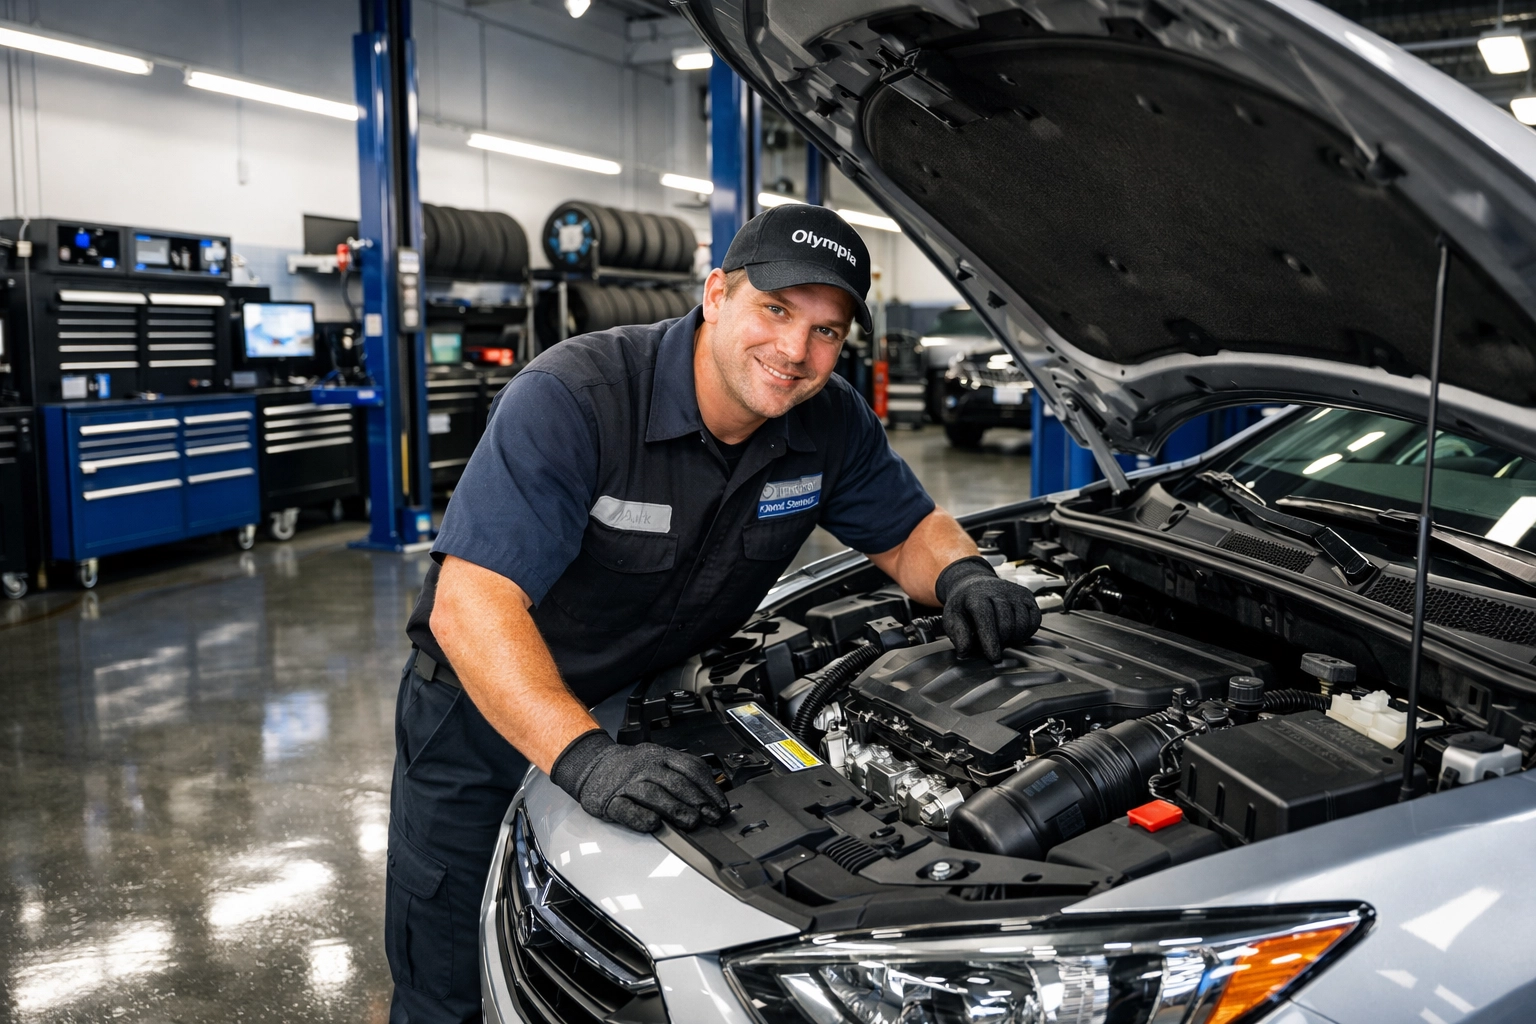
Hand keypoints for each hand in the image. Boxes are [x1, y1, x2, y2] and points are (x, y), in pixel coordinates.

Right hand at [550, 730, 729, 832]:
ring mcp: (627, 783)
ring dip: (675, 809)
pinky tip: (655, 824)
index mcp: (659, 756)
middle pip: (675, 782)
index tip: (720, 805)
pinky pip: (627, 809)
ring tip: (692, 822)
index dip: (709, 788)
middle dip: (697, 801)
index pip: (690, 769)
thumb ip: (681, 771)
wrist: (592, 765)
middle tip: (711, 816)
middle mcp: (644, 767)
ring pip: (654, 794)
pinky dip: (641, 817)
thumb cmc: (631, 768)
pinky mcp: (610, 801)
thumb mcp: (657, 759)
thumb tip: (712, 792)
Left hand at [936, 555, 1041, 660]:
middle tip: (993, 646)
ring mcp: (1015, 592)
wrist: (975, 583)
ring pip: (1022, 623)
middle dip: (1001, 641)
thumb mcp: (952, 616)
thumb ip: (957, 634)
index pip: (986, 617)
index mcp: (976, 595)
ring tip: (1002, 638)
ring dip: (1014, 638)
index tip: (993, 656)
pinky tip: (1015, 633)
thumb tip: (964, 650)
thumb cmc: (965, 603)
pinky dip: (1027, 632)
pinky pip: (1035, 620)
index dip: (990, 639)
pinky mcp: (1027, 596)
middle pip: (1006, 624)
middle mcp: (998, 590)